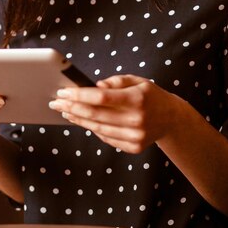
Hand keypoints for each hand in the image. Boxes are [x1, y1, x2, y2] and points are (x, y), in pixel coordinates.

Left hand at [49, 74, 180, 152]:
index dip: (79, 95)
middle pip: (96, 115)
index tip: (63, 92)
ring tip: (65, 111)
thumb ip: (117, 81)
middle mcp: (137, 119)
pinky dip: (92, 129)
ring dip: (78, 120)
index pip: (101, 98)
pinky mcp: (134, 147)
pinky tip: (81, 121)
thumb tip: (96, 86)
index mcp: (137, 98)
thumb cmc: (149, 95)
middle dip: (72, 107)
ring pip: (98, 128)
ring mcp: (136, 136)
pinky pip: (106, 138)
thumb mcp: (137, 80)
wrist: (171, 118)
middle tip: (56, 102)